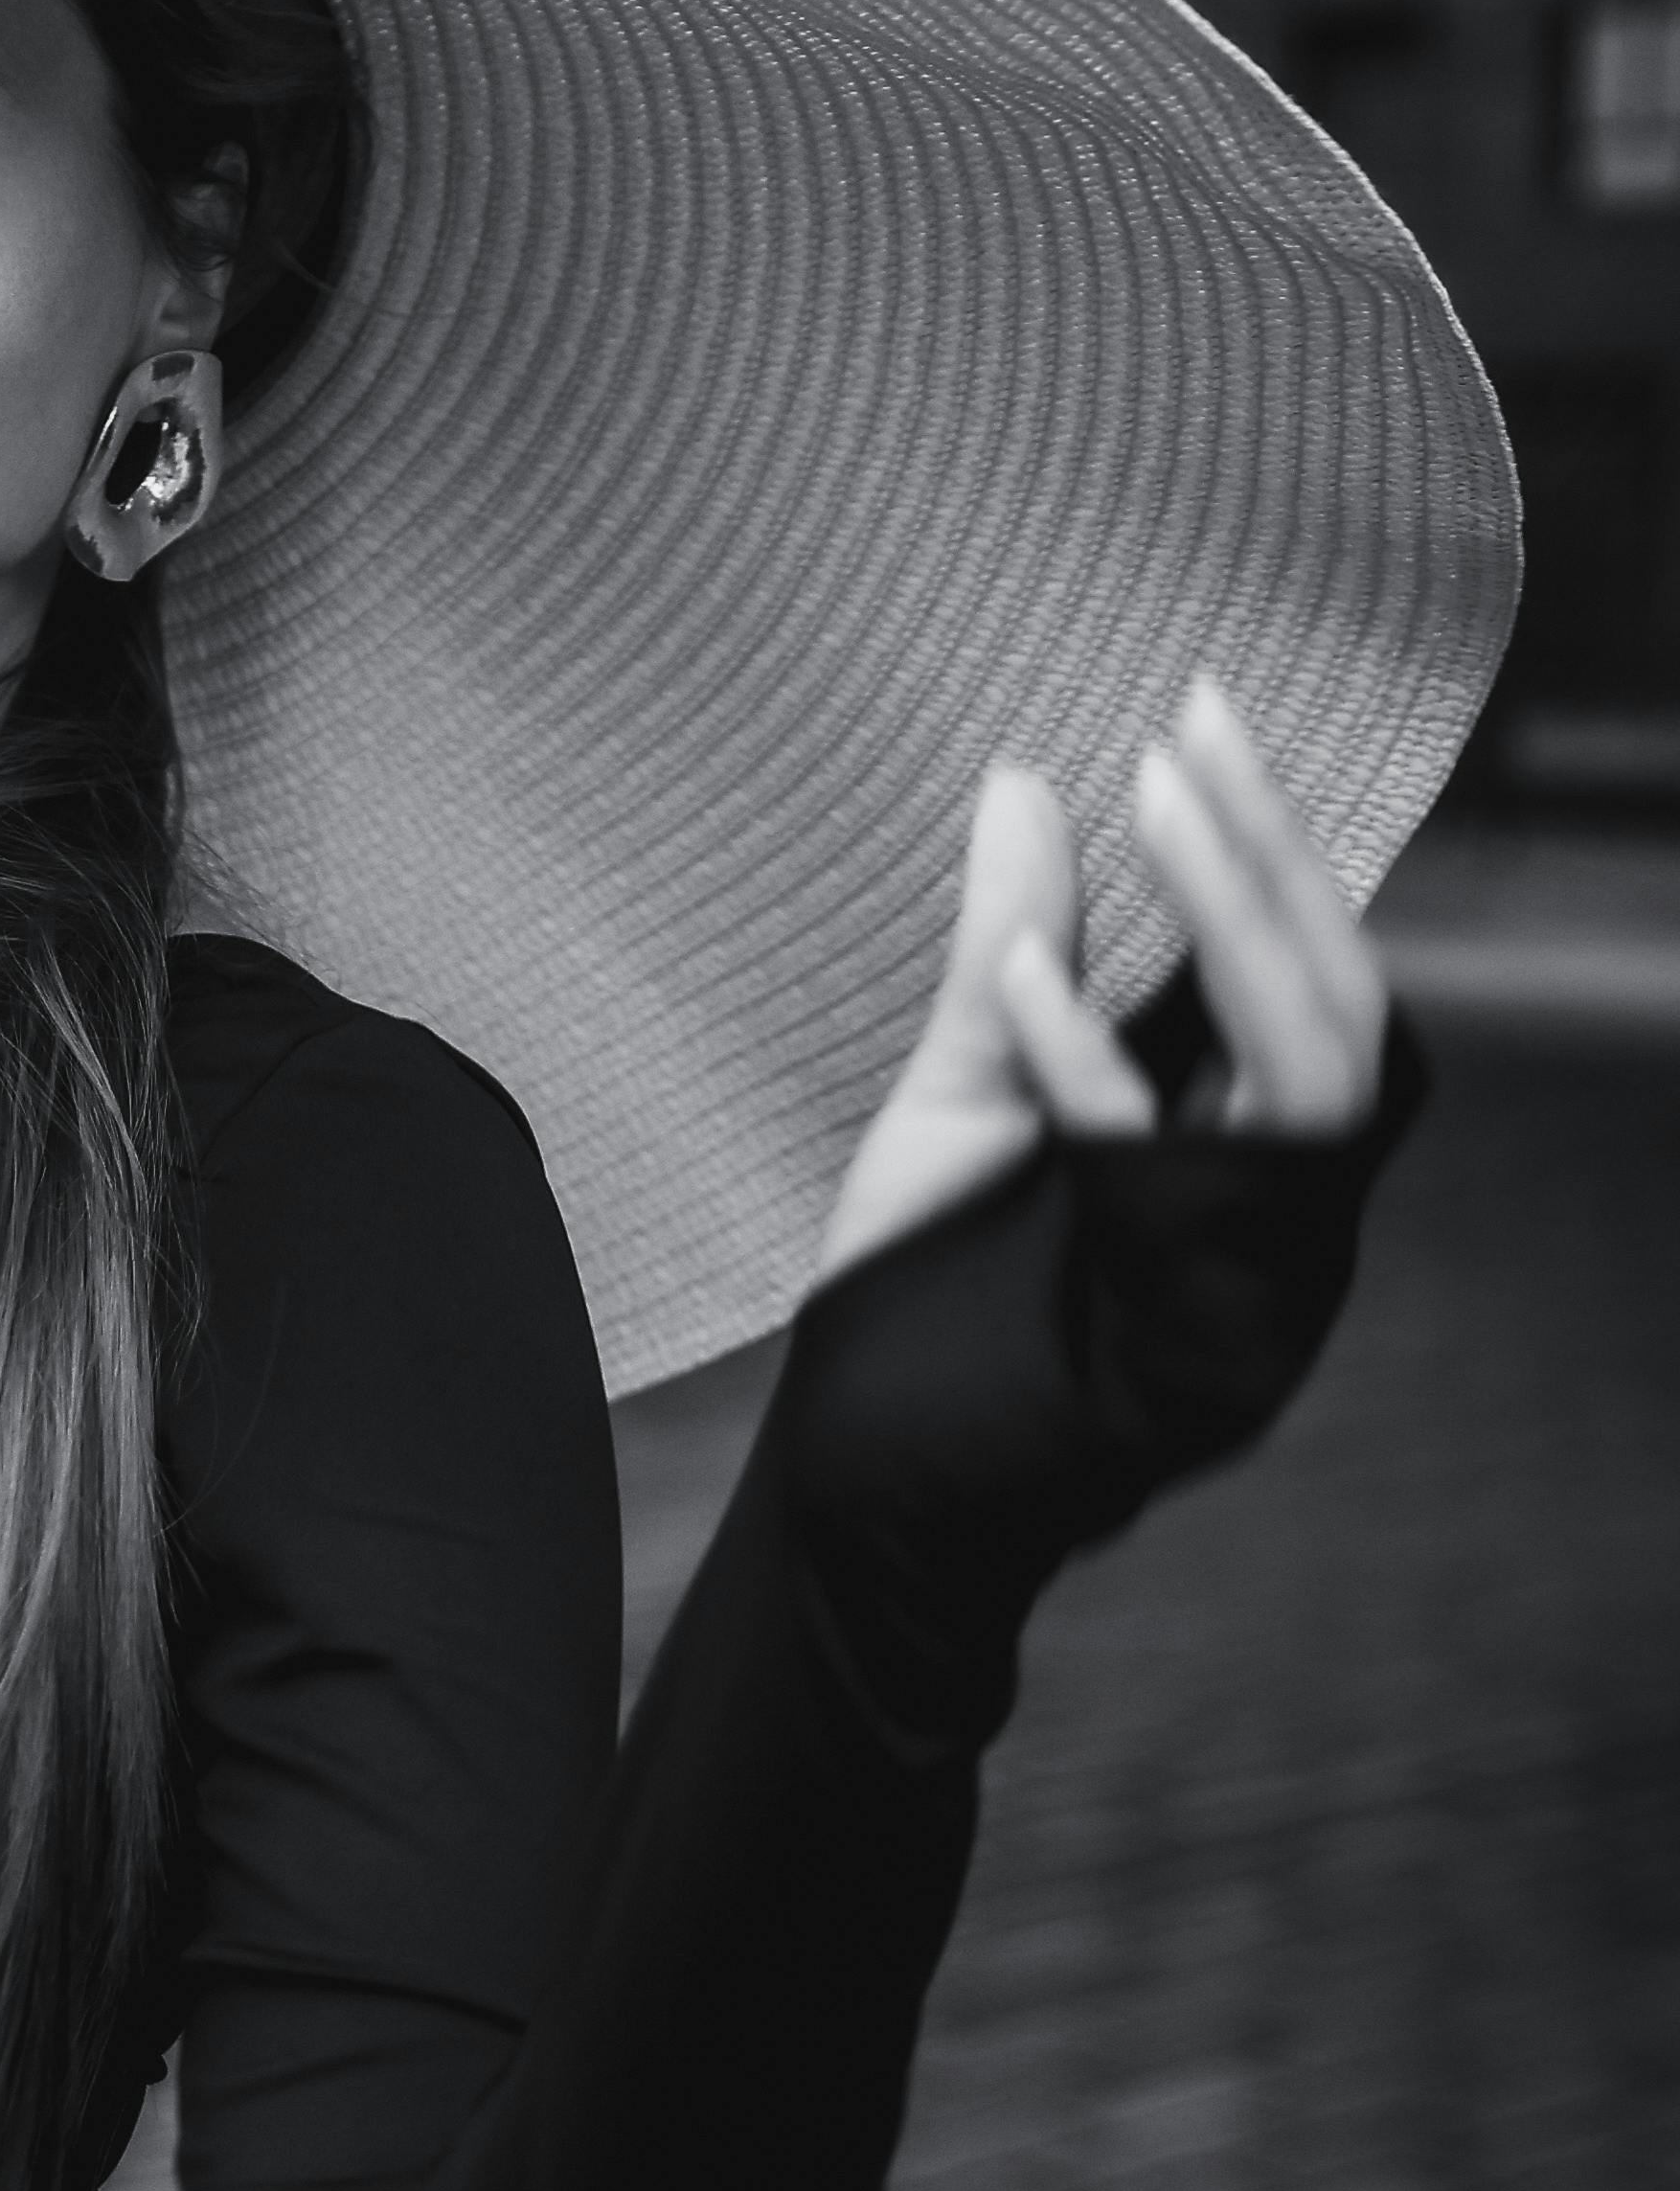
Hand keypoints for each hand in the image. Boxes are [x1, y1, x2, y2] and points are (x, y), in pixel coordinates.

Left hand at [814, 677, 1389, 1285]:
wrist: (855, 1483)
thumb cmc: (915, 1294)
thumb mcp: (959, 1090)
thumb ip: (1011, 950)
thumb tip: (1026, 774)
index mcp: (1229, 1141)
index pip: (1306, 969)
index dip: (1275, 840)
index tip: (1201, 707)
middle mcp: (1264, 1204)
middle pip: (1333, 1000)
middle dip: (1275, 853)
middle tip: (1192, 723)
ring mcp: (1238, 1273)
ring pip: (1303, 1072)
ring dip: (1231, 922)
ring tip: (1149, 795)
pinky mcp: (1174, 1337)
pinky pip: (1157, 1177)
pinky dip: (1089, 1064)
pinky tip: (1019, 976)